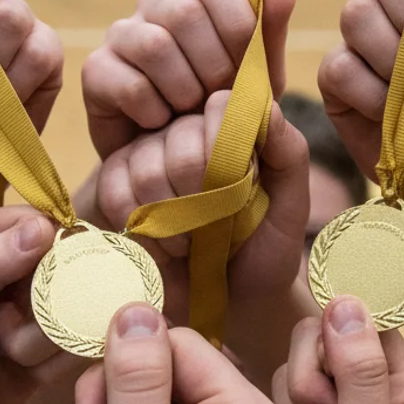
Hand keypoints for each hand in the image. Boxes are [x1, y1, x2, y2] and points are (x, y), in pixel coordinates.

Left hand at [0, 206, 78, 403]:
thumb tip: (43, 228)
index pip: (39, 222)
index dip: (49, 249)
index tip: (35, 283)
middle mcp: (14, 262)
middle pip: (67, 266)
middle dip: (42, 305)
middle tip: (1, 328)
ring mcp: (37, 302)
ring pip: (75, 309)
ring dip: (38, 340)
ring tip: (1, 351)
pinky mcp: (56, 339)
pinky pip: (79, 342)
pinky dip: (51, 361)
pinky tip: (21, 370)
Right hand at [82, 0, 295, 159]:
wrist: (177, 167)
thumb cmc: (222, 114)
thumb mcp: (257, 80)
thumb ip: (270, 35)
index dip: (236, 26)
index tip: (247, 69)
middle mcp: (154, 6)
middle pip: (184, 13)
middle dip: (214, 66)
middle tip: (218, 101)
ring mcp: (121, 35)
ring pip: (155, 46)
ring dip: (185, 91)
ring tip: (191, 115)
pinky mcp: (95, 71)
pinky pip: (130, 85)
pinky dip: (156, 113)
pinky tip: (162, 126)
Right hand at [92, 90, 308, 325]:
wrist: (230, 298)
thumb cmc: (263, 248)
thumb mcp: (291, 204)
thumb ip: (289, 153)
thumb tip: (266, 107)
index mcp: (227, 125)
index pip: (222, 106)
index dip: (233, 153)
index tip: (246, 187)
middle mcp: (181, 130)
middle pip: (184, 146)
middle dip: (208, 200)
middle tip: (219, 225)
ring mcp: (142, 155)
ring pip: (148, 172)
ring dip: (178, 222)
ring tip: (194, 242)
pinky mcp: (111, 185)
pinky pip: (117, 196)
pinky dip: (149, 234)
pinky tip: (167, 248)